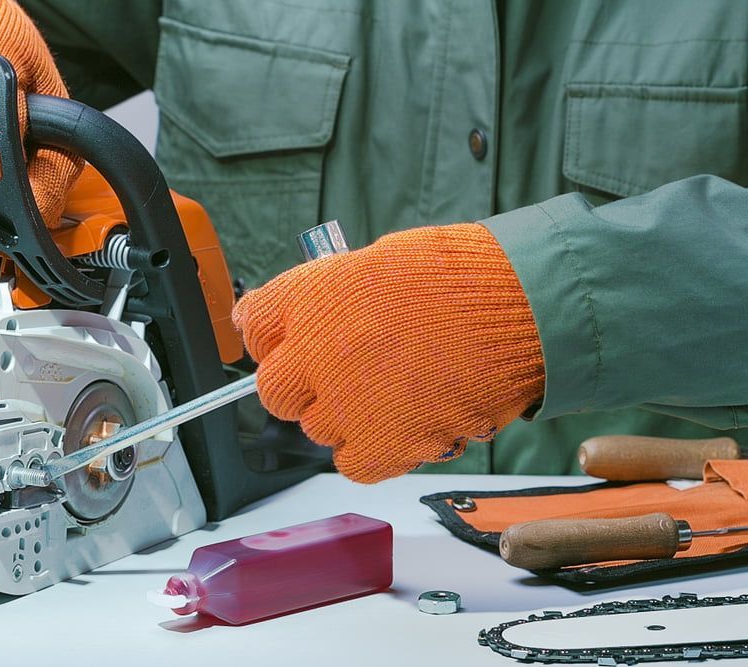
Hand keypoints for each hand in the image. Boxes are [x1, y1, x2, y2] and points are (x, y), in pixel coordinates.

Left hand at [232, 223, 544, 482]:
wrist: (518, 308)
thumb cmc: (458, 277)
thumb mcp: (376, 264)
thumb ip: (326, 295)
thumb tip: (298, 312)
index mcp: (308, 299)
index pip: (252, 324)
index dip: (272, 337)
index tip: (288, 341)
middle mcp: (313, 353)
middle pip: (272, 389)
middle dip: (300, 385)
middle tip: (340, 375)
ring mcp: (344, 403)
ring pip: (315, 428)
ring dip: (343, 416)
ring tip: (392, 392)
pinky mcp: (382, 444)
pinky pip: (352, 463)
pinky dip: (371, 450)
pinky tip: (399, 423)